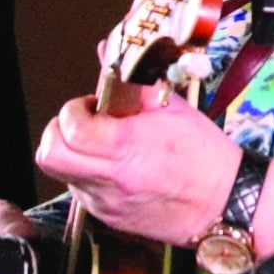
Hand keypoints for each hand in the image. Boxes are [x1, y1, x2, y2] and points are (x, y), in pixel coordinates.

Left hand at [36, 91, 240, 249]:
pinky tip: (119, 167)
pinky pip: (83, 192)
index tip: (91, 106)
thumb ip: (131, 81)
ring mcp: (107, 203)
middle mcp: (110, 179)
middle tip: (84, 124)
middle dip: (59, 134)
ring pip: (64, 175)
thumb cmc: (205, 156)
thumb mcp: (171, 106)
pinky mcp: (110, 219)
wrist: (224, 203)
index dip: (73, 110)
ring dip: (75, 154)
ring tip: (105, 145)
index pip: (69, 127)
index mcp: (125, 146)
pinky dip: (91, 174)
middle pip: (49, 157)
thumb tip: (106, 54)